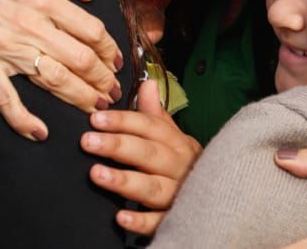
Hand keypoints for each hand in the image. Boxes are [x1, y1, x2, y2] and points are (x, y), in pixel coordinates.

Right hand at [0, 0, 124, 141]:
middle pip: (81, 60)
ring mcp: (5, 51)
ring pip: (55, 81)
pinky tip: (41, 133)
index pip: (91, 31)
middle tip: (114, 90)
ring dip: (81, 98)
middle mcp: (29, 27)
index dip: (111, 49)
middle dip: (104, 79)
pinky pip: (7, 102)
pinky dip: (24, 121)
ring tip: (97, 108)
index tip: (117, 59)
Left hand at [82, 79, 202, 234]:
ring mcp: (179, 195)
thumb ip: (156, 115)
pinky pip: (159, 222)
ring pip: (152, 187)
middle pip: (149, 154)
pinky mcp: (174, 220)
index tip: (96, 119)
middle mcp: (180, 167)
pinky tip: (121, 217)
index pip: (150, 127)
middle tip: (88, 141)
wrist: (218, 198)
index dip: (123, 121)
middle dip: (118, 146)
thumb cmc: (185, 165)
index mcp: (178, 144)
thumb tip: (146, 83)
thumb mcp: (174, 138)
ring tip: (96, 174)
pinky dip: (141, 221)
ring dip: (125, 181)